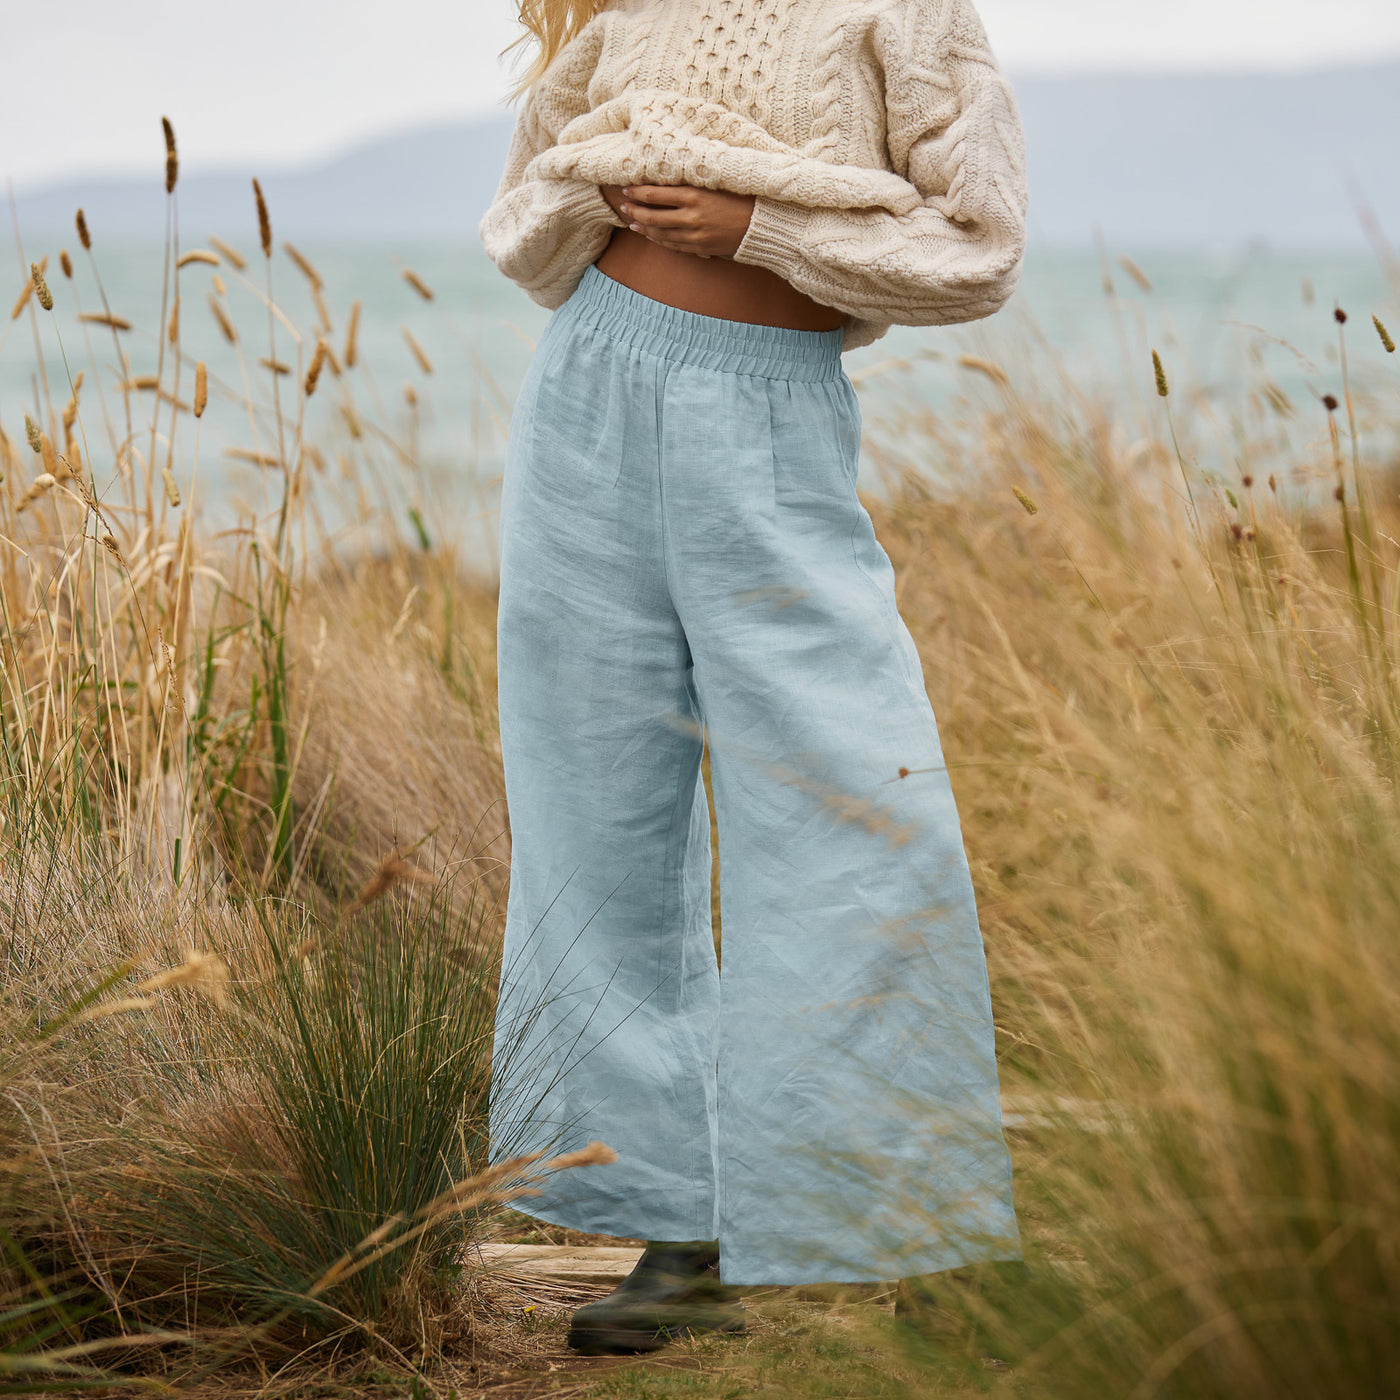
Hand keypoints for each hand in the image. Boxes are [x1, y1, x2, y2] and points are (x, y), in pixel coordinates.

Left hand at [600, 183, 755, 259]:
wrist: (761, 224)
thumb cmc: (741, 197)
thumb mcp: (715, 183)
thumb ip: (693, 182)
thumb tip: (670, 178)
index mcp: (694, 195)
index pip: (655, 193)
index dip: (637, 192)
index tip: (626, 188)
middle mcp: (691, 216)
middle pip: (652, 215)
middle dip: (634, 211)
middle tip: (623, 206)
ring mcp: (695, 234)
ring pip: (660, 233)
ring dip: (643, 228)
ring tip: (631, 223)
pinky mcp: (700, 247)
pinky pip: (673, 245)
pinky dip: (659, 240)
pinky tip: (651, 236)